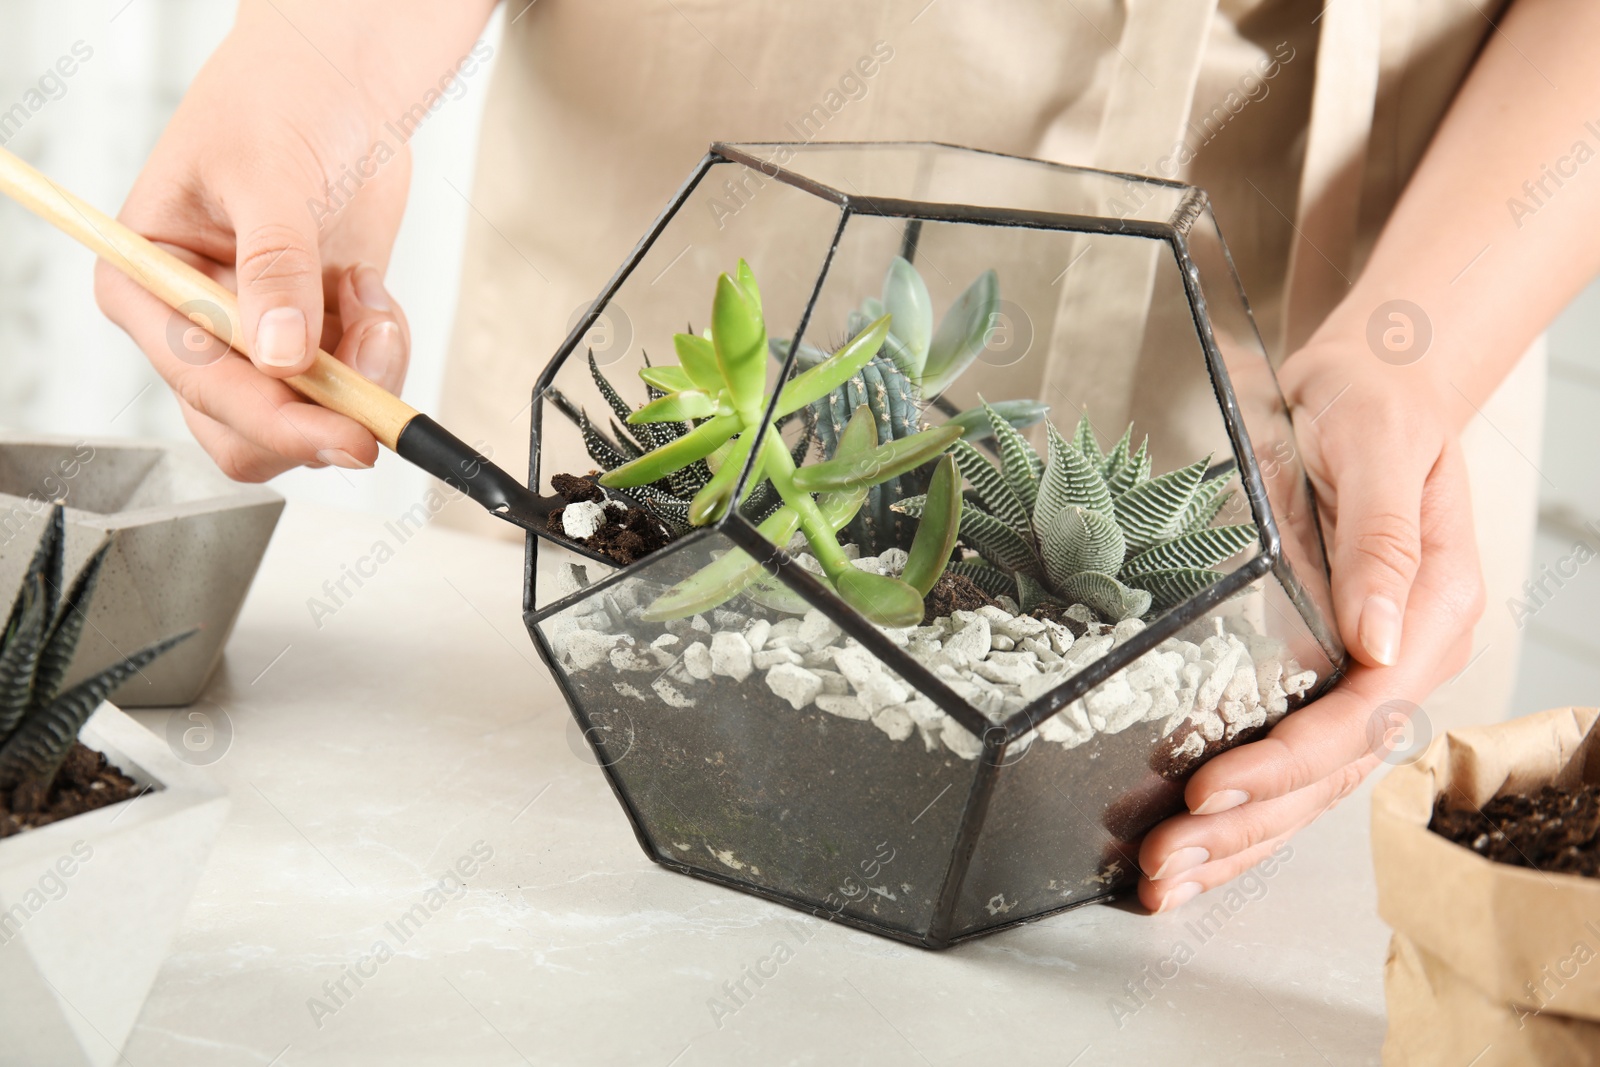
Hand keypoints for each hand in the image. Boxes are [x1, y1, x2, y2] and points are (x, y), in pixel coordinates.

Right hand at [95, 8, 414, 480]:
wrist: (341, 81)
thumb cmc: (280, 102)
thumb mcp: (270, 179)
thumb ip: (275, 270)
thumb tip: (281, 358)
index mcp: (147, 286)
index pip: (202, 386)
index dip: (276, 422)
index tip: (345, 435)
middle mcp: (199, 323)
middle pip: (249, 431)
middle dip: (321, 419)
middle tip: (377, 398)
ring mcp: (262, 334)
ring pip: (314, 414)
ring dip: (364, 372)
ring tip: (370, 297)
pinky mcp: (320, 333)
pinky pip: (358, 384)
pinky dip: (382, 349)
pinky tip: (371, 290)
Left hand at [1136, 342, 1485, 911]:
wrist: (1370, 382)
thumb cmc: (1375, 406)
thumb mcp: (1378, 451)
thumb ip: (1383, 543)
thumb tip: (1374, 638)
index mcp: (1429, 615)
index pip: (1358, 716)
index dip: (1283, 762)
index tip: (1208, 789)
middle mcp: (1400, 658)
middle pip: (1326, 770)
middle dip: (1242, 824)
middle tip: (1162, 865)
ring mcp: (1363, 672)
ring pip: (1305, 782)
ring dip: (1234, 838)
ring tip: (1161, 882)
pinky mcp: (1321, 671)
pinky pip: (1286, 755)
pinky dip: (1239, 805)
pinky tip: (1192, 842)